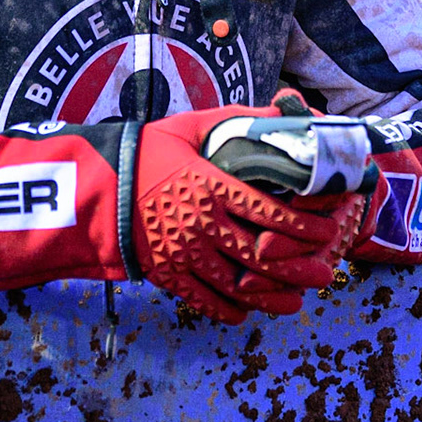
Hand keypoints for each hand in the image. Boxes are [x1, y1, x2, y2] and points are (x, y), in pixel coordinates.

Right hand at [132, 103, 368, 323]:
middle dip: (298, 268)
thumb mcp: (189, 127)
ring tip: (296, 303)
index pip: (269, 212)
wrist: (94, 186)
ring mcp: (182, 254)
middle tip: (325, 275)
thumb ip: (235, 119)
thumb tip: (282, 110)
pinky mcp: (165, 274)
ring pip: (237, 285)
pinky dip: (228, 310)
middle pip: (260, 255)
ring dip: (271, 297)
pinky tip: (248, 311)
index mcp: (211, 186)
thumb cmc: (146, 151)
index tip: (327, 232)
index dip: (304, 227)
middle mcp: (201, 224)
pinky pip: (203, 301)